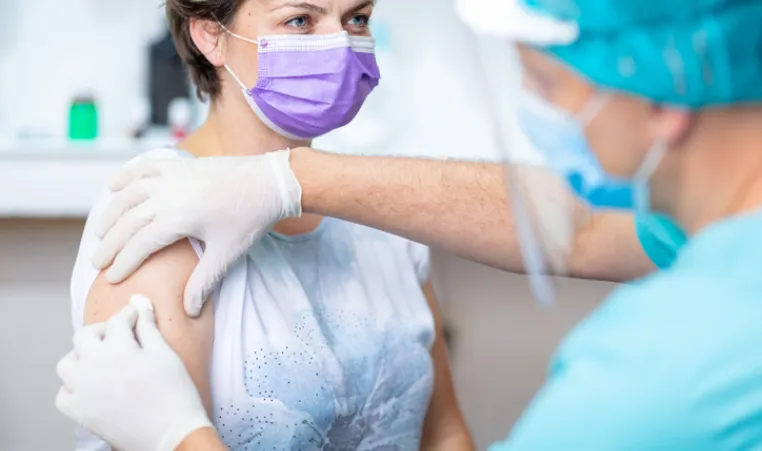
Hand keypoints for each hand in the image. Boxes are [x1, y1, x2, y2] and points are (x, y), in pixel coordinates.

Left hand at [55, 295, 213, 450]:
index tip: (136, 316)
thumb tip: (139, 303)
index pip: (116, 320)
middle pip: (84, 336)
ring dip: (82, 356)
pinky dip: (74, 386)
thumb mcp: (165, 354)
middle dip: (102, 331)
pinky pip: (64, 394)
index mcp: (118, 350)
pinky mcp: (80, 413)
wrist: (172, 434)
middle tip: (119, 336)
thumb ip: (148, 326)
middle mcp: (93, 368)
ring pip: (67, 363)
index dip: (129, 315)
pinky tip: (93, 385)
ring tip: (102, 360)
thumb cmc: (174, 395)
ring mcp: (82, 392)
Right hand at [91, 149, 301, 315]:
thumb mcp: (227, 253)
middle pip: (128, 221)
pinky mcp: (179, 164)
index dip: (123, 262)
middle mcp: (168, 194)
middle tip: (97, 262)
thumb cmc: (250, 219)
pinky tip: (113, 187)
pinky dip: (125, 176)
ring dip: (111, 213)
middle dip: (110, 243)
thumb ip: (204, 282)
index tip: (112, 278)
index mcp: (179, 218)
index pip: (140, 244)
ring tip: (100, 233)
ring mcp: (172, 176)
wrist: (270, 182)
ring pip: (129, 194)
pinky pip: (144, 168)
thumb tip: (188, 311)